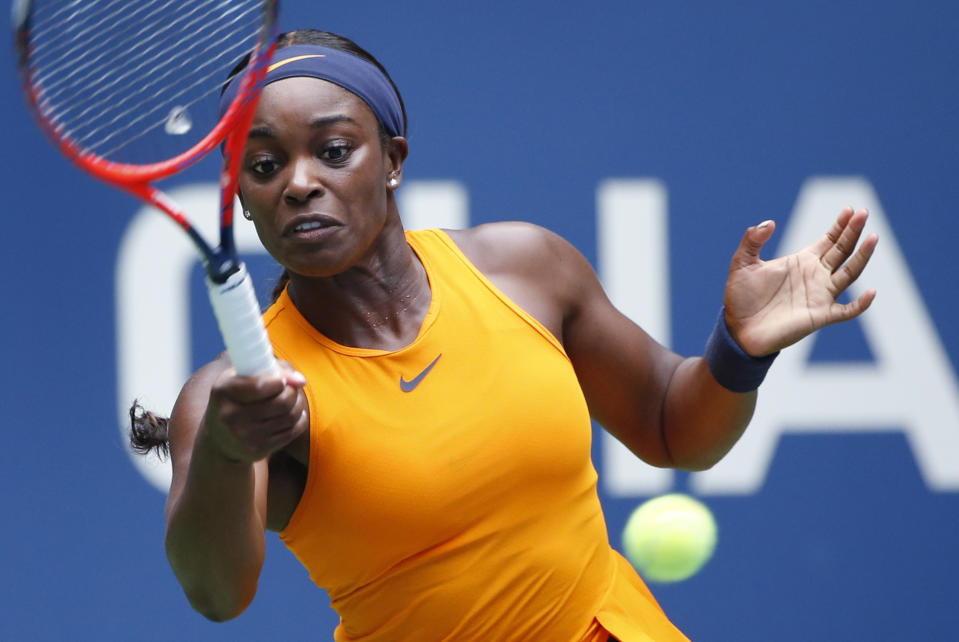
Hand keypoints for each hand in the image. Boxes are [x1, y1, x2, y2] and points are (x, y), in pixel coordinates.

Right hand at [202, 362, 308, 462]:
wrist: (221, 438)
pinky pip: (292, 431)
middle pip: (281, 402)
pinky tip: (294, 415)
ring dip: (299, 405)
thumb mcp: (243, 377)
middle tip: (293, 389)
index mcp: (224, 391)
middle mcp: (230, 415)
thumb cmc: (237, 398)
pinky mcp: (257, 449)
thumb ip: (272, 369)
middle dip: (294, 392)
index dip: (280, 381)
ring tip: (295, 400)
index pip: (259, 386)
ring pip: (290, 416)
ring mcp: (244, 435)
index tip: (284, 380)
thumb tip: (300, 381)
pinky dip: (299, 420)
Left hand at [723, 207, 877, 355]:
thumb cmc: (741, 297)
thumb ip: (752, 241)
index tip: (851, 210)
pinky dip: (861, 303)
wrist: (737, 329)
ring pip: (850, 273)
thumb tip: (769, 222)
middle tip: (864, 212)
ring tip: (873, 237)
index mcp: (802, 262)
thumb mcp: (742, 264)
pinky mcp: (820, 316)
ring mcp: (820, 296)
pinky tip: (872, 292)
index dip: (841, 225)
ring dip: (862, 256)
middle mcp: (816, 276)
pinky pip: (847, 310)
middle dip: (853, 232)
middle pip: (843, 250)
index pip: (829, 240)